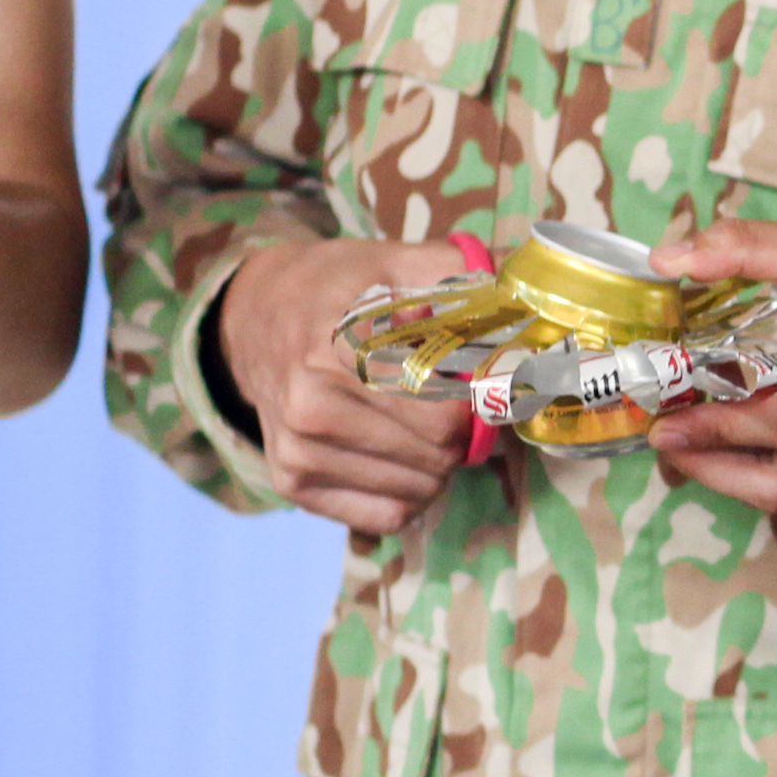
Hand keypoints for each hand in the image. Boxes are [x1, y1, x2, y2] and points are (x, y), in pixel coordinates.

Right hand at [217, 231, 484, 536]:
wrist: (253, 318)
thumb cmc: (335, 289)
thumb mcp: (391, 261)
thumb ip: (459, 276)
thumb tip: (522, 295)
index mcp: (338, 347)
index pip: (442, 409)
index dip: (481, 401)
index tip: (487, 382)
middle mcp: (312, 407)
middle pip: (438, 451)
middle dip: (466, 430)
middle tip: (462, 404)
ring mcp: (299, 452)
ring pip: (420, 488)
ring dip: (443, 462)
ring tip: (426, 423)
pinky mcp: (294, 484)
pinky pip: (389, 515)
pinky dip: (413, 492)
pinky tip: (404, 455)